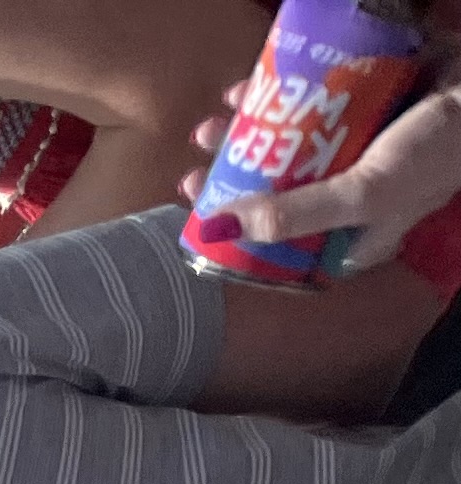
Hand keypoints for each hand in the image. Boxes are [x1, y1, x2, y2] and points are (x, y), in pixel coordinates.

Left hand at [194, 59, 460, 260]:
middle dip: (232, 179)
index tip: (200, 214)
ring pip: (284, 148)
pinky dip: (275, 97)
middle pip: (275, 194)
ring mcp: (351, 151)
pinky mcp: (355, 109)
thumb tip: (219, 230)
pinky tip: (248, 88)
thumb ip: (296, 215)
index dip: (237, 235)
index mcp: (349, 235)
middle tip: (197, 165)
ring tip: (214, 124)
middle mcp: (345, 197)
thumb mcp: (363, 194)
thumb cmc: (435, 153)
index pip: (280, 247)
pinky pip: (304, 106)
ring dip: (244, 136)